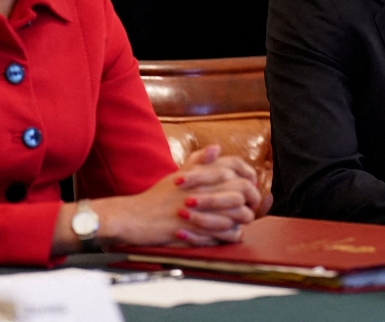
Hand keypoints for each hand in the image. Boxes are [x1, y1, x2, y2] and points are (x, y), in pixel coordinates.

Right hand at [52, 146, 260, 253]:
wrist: (133, 217)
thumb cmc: (156, 198)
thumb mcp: (178, 175)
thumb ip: (199, 162)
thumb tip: (217, 148)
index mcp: (200, 171)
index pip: (237, 167)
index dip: (249, 177)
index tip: (250, 188)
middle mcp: (202, 186)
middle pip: (242, 189)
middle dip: (251, 201)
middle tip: (250, 209)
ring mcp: (199, 207)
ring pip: (237, 213)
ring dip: (240, 220)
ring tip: (238, 224)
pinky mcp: (195, 227)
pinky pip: (224, 232)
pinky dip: (229, 235)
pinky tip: (225, 235)